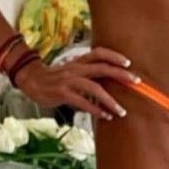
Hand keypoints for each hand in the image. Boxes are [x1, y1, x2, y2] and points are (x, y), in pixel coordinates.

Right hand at [14, 46, 140, 120]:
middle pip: (103, 68)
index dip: (114, 56)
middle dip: (121, 75)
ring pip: (95, 88)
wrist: (32, 80)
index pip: (100, 53)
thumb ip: (88, 71)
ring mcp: (70, 80)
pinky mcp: (63, 93)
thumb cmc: (56, 77)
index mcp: (80, 61)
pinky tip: (105, 116)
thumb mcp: (73, 69)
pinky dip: (95, 110)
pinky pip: (83, 102)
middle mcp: (76, 68)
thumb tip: (109, 79)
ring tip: (122, 111)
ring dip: (110, 100)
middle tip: (136, 82)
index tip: (128, 63)